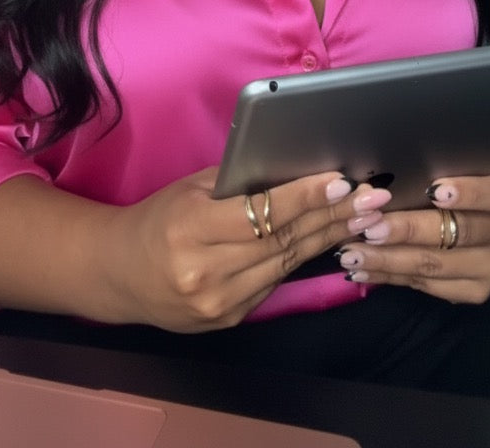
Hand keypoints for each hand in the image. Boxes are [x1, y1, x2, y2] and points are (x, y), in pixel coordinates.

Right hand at [102, 168, 392, 331]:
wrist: (117, 274)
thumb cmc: (157, 219)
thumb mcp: (190, 190)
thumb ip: (238, 183)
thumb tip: (294, 168)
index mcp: (191, 231)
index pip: (260, 214)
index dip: (304, 198)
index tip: (341, 183)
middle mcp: (205, 273)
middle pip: (282, 241)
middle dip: (331, 217)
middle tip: (372, 199)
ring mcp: (218, 304)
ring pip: (285, 264)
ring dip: (328, 238)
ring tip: (364, 217)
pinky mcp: (228, 320)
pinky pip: (273, 284)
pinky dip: (302, 259)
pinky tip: (329, 239)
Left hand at [335, 170, 489, 304]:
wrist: (485, 215)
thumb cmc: (459, 179)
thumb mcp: (456, 166)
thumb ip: (432, 170)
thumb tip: (380, 180)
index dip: (467, 192)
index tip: (433, 189)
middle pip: (456, 233)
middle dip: (408, 230)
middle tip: (370, 227)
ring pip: (436, 264)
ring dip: (389, 259)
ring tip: (352, 254)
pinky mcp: (477, 291)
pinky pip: (428, 286)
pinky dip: (391, 277)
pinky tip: (364, 270)